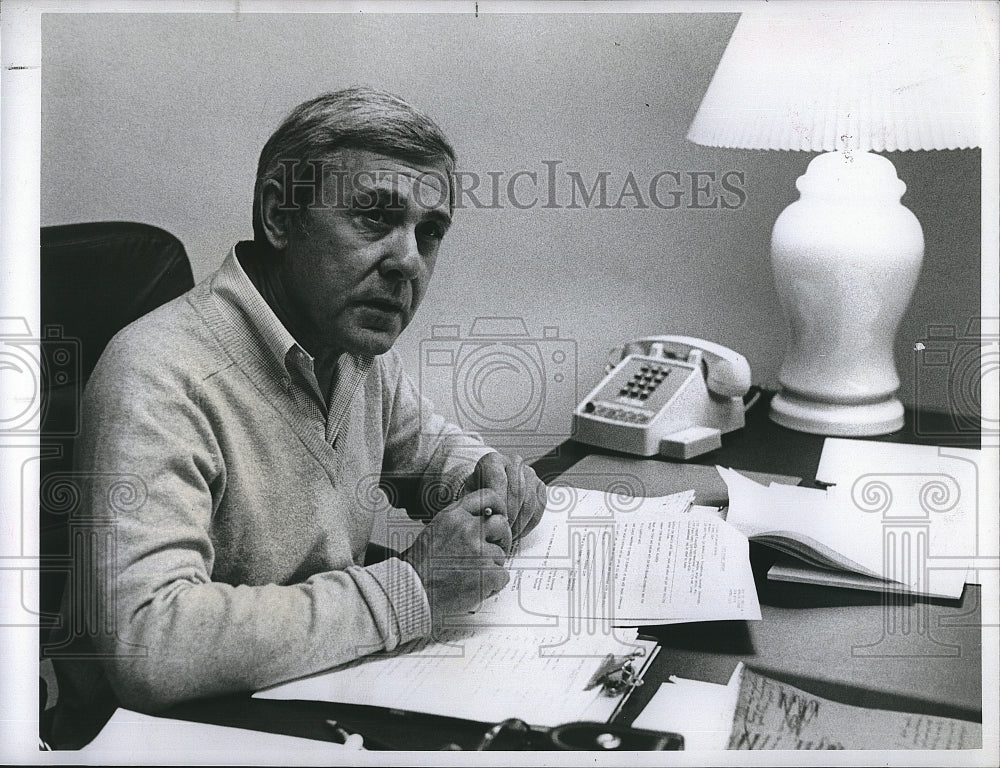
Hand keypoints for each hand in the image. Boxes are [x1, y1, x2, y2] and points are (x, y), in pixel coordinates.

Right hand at [400, 489, 511, 620]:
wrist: (413, 590)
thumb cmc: (421, 565)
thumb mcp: (437, 529)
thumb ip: (461, 521)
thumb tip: (486, 520)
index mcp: (455, 515)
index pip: (488, 496)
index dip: (498, 508)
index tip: (500, 517)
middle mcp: (468, 529)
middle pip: (502, 525)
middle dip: (502, 539)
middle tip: (492, 552)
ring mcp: (479, 551)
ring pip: (501, 555)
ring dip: (491, 567)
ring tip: (470, 576)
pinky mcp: (487, 574)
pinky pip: (502, 576)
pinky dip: (493, 585)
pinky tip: (475, 587)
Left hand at [462, 453, 546, 540]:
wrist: (486, 492)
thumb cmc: (476, 495)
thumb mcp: (470, 497)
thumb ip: (477, 504)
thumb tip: (489, 514)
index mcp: (493, 461)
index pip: (499, 480)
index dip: (498, 503)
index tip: (495, 521)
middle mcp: (513, 462)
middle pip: (517, 491)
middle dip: (511, 516)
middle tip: (503, 532)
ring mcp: (529, 473)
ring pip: (530, 501)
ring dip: (520, 523)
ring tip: (509, 535)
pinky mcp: (539, 486)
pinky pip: (539, 507)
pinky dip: (529, 523)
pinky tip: (518, 531)